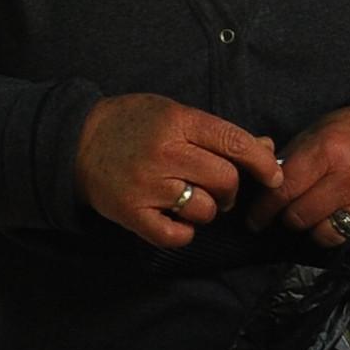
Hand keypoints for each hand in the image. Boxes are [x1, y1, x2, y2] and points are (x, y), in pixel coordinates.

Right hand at [78, 94, 284, 248]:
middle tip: (219, 188)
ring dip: (207, 210)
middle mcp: (164, 153)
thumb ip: (218, 133)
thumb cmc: (132, 124)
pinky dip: (184, 232)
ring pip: (205, 209)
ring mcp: (147, 185)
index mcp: (178, 122)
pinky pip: (176, 235)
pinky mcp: (132, 213)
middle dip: (231, 189)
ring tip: (191, 200)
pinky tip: (177, 220)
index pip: (234, 142)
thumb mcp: (175, 114)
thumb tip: (266, 147)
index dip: (262, 162)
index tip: (273, 176)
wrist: (75, 141)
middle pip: (225, 180)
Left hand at [257, 106, 349, 250]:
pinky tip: (341, 216)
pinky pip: (348, 242)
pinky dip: (339, 234)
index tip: (255, 219)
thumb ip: (288, 160)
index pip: (283, 192)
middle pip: (298, 217)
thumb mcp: (317, 134)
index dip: (263, 209)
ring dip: (313, 228)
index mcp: (329, 152)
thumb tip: (261, 186)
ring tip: (318, 213)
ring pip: (322, 236)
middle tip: (290, 210)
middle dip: (288, 216)